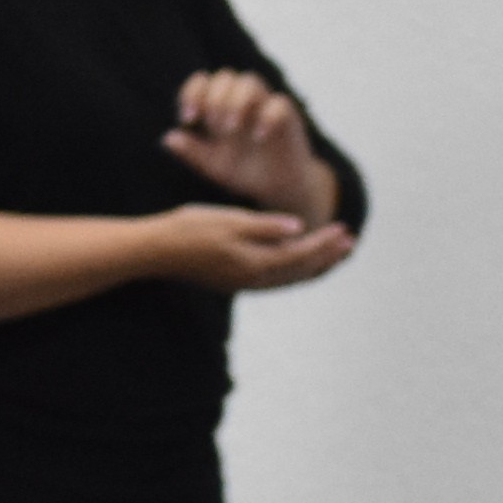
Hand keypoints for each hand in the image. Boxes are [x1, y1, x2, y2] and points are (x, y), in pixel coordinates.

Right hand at [139, 201, 358, 293]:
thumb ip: (266, 226)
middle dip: (326, 256)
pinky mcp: (230, 279)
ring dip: (311, 265)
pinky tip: (292, 260)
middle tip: (350, 242)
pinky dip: (291, 270)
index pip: (301, 255)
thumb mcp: (230, 220)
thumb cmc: (188, 229)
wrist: (152, 250)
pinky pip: (272, 279)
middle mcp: (251, 279)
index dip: (325, 243)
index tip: (345, 228)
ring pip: (287, 278)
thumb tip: (299, 227)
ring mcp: (240, 282)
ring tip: (331, 253)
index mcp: (255, 263)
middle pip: (299, 271)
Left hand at [162, 70, 338, 220]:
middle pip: (226, 76)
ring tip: (229, 129)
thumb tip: (168, 137)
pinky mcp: (287, 116)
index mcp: (219, 108)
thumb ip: (191, 151)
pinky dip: (266, 117)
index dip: (192, 93)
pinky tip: (257, 137)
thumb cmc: (243, 172)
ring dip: (236, 102)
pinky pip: (278, 103)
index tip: (187, 118)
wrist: (278, 188)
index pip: (203, 82)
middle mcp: (242, 101)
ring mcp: (265, 105)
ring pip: (250, 81)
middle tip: (213, 126)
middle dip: (214, 98)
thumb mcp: (212, 165)